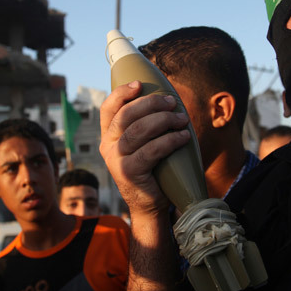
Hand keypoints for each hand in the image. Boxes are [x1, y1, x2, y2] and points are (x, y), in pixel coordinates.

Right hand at [99, 81, 190, 217]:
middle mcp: (107, 147)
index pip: (107, 108)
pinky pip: (151, 150)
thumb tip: (166, 98)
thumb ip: (143, 125)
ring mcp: (115, 160)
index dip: (121, 93)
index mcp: (108, 136)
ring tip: (182, 119)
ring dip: (164, 120)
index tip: (140, 84)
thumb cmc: (151, 170)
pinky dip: (170, 140)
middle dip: (151, 104)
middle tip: (172, 103)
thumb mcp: (142, 145)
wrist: (149, 206)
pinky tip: (183, 137)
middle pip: (126, 115)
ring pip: (138, 131)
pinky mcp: (128, 173)